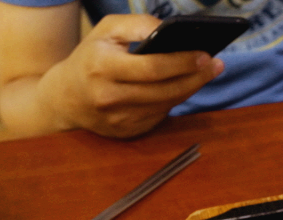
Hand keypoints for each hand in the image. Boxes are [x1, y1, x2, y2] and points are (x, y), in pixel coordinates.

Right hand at [44, 14, 223, 137]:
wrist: (66, 98)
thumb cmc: (91, 56)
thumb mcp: (106, 30)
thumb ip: (137, 24)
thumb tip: (169, 29)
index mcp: (103, 67)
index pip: (152, 67)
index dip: (182, 62)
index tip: (205, 54)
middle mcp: (110, 97)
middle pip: (164, 90)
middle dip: (195, 77)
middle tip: (216, 64)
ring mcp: (119, 119)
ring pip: (165, 105)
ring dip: (190, 89)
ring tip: (207, 72)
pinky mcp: (127, 132)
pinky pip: (159, 115)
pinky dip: (173, 100)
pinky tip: (185, 86)